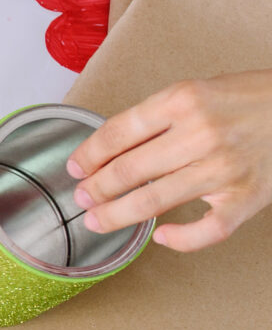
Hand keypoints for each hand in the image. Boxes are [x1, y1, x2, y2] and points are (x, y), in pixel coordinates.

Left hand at [70, 73, 271, 250]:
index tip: (75, 168)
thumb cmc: (252, 99)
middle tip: (82, 197)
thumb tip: (110, 147)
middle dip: (96, 188)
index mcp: (184, 100)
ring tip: (97, 219)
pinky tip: (161, 237)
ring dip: (117, 215)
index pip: (118, 133)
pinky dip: (181, 239)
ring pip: (154, 201)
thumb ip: (160, 116)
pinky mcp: (247, 196)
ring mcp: (225, 168)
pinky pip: (207, 229)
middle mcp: (201, 133)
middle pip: (128, 170)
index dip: (88, 154)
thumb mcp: (201, 89)